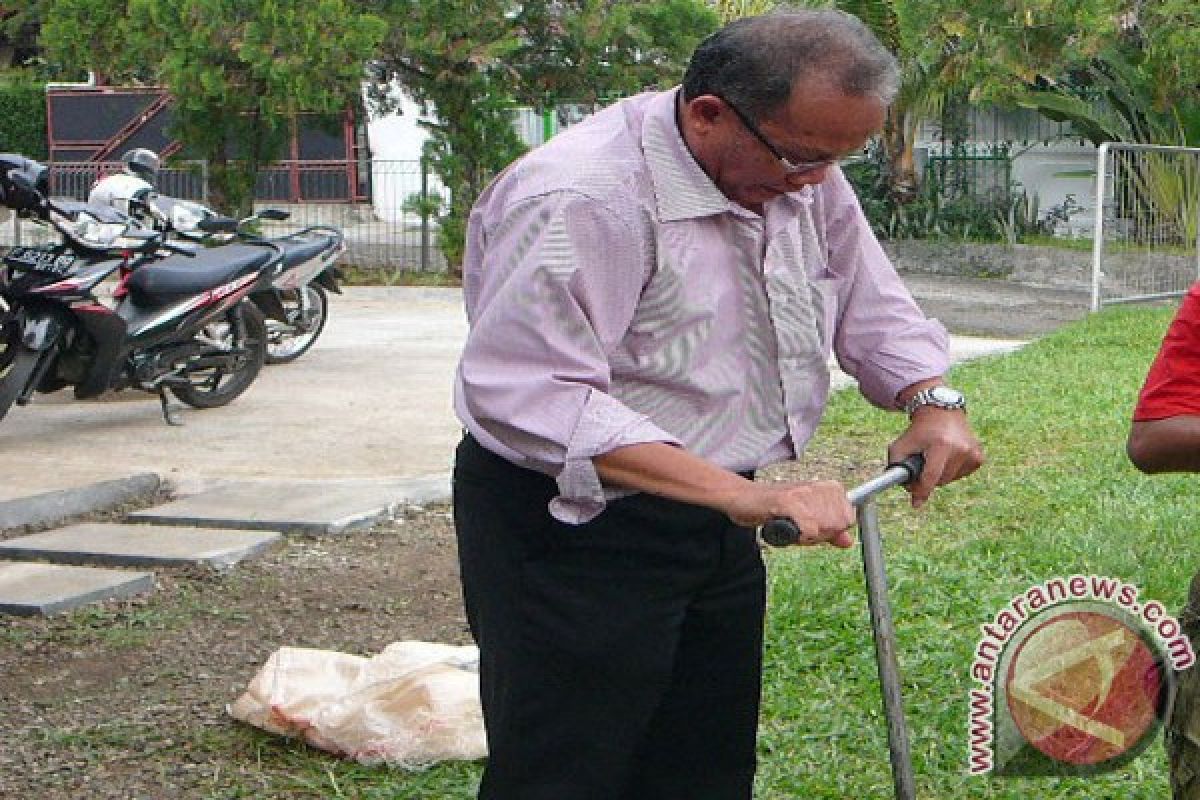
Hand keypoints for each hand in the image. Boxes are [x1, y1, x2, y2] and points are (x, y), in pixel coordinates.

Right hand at [726, 480, 855, 547]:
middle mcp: (819, 486)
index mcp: (828, 487)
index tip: (810, 526)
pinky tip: (783, 527)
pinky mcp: (788, 500)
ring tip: (788, 524)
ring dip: (803, 536)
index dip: (828, 531)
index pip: (847, 520)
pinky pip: (808, 528)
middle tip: (796, 526)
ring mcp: (803, 492)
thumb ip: (829, 530)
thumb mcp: (806, 520)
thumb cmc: (772, 508)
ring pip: (822, 529)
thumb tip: (848, 542)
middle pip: (835, 527)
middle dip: (816, 535)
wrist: (742, 498)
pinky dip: (796, 535)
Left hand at [888, 408, 983, 508]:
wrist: (942, 412)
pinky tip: (948, 456)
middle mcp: (961, 449)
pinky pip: (961, 475)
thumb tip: (904, 487)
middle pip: (940, 481)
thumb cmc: (919, 431)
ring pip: (950, 480)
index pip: (931, 476)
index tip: (915, 504)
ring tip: (935, 457)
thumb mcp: (901, 444)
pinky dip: (951, 471)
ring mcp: (973, 453)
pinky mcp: (979, 457)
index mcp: (942, 445)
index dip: (921, 492)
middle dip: (928, 480)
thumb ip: (895, 465)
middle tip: (920, 468)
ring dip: (940, 475)